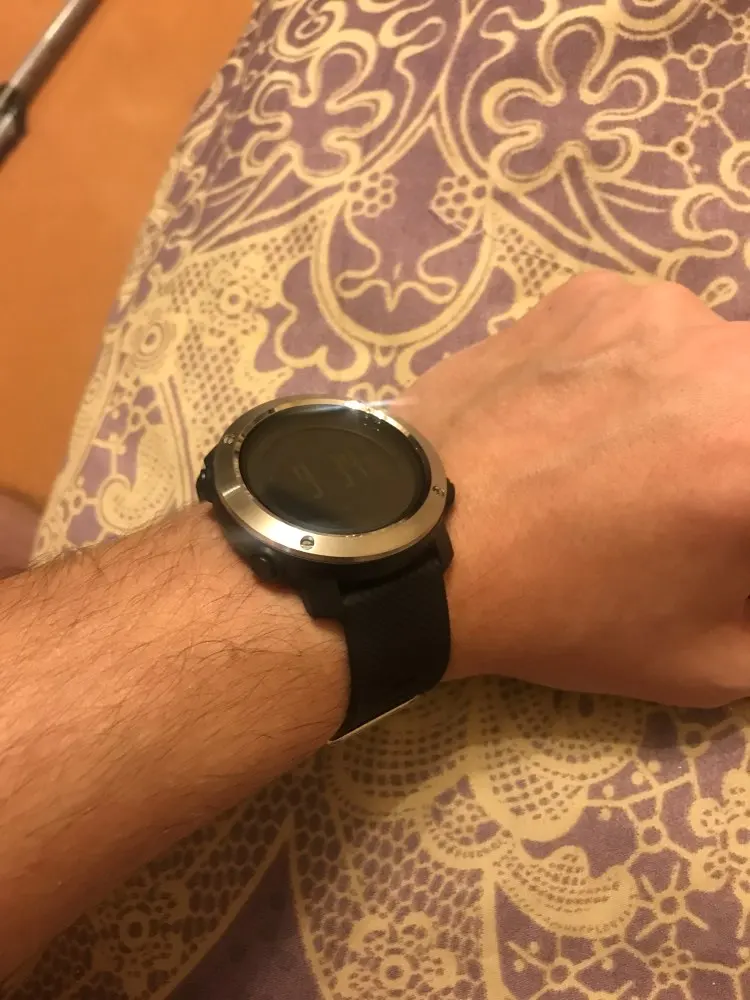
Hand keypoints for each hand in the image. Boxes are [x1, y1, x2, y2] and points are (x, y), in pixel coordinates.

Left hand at [402, 272, 749, 706]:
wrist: (416, 543)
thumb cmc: (563, 612)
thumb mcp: (710, 660)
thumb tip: (749, 561)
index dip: (741, 514)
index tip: (720, 529)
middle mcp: (731, 358)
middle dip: (737, 458)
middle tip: (690, 496)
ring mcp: (658, 311)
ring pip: (717, 360)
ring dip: (702, 406)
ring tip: (629, 460)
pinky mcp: (594, 292)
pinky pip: (650, 332)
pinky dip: (638, 372)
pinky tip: (582, 419)